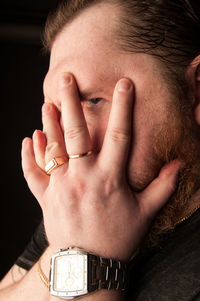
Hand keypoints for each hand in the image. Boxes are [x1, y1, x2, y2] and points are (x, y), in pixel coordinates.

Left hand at [22, 73, 180, 260]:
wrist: (87, 264)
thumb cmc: (118, 237)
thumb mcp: (145, 213)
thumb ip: (162, 187)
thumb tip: (179, 165)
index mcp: (109, 179)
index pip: (119, 135)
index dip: (123, 107)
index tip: (124, 84)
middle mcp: (83, 177)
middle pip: (77, 133)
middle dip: (71, 103)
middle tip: (65, 79)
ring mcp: (61, 187)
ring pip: (52, 148)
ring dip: (49, 124)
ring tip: (47, 103)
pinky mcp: (46, 198)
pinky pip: (33, 174)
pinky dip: (28, 156)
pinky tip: (27, 140)